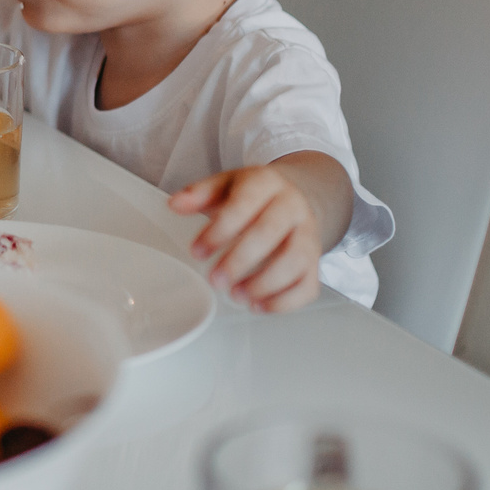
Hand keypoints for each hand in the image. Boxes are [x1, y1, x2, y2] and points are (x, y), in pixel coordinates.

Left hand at [169, 163, 324, 313]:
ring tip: (236, 294)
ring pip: (295, 260)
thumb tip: (175, 204)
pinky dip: (285, 301)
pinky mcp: (315, 262)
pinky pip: (308, 285)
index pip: (244, 205)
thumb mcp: (225, 184)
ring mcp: (308, 235)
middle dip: (240, 260)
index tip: (197, 251)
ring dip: (264, 283)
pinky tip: (259, 305)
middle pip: (270, 233)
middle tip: (215, 279)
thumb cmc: (253, 196)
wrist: (295, 198)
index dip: (220, 230)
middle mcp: (293, 207)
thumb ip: (199, 193)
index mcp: (267, 183)